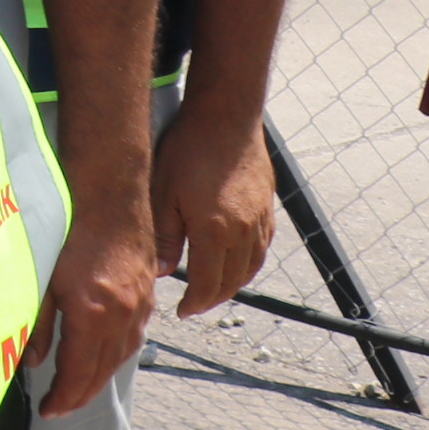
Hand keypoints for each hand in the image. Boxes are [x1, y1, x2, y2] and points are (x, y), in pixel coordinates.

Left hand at [37, 203, 157, 416]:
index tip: (47, 411)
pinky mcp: (147, 292)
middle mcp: (122, 315)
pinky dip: (115, 354)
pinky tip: (103, 353)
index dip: (63, 399)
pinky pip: (133, 336)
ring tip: (77, 388)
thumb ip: (39, 323)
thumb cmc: (69, 225)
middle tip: (58, 407)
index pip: (78, 374)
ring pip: (121, 357)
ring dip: (98, 377)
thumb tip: (33, 362)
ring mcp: (139, 305)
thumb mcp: (43, 276)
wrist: (109, 188)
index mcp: (93, 314)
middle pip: (102, 372)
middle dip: (80, 396)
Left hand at [148, 97, 275, 317]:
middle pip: (232, 282)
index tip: (182, 312)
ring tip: (213, 289)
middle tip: (195, 305)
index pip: (207, 284)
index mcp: (214, 232)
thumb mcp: (163, 192)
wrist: (227, 117)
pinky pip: (262, 248)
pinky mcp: (268, 208)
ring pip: (251, 268)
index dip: (194, 303)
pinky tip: (236, 262)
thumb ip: (163, 236)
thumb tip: (160, 272)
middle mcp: (242, 232)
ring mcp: (260, 220)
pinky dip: (249, 263)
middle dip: (212, 299)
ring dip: (233, 284)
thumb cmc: (189, 150)